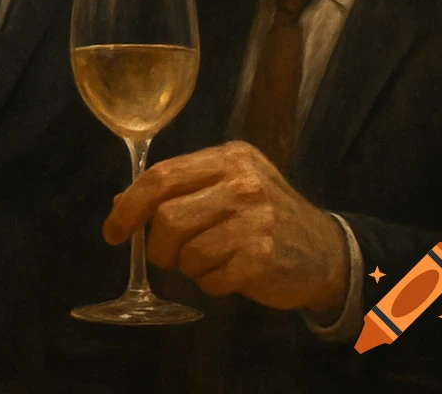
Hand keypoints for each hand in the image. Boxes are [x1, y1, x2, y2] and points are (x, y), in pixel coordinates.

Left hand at [103, 141, 348, 314]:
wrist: (328, 254)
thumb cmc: (264, 219)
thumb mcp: (226, 189)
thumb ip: (177, 190)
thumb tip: (120, 204)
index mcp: (229, 158)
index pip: (161, 176)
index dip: (129, 206)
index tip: (113, 231)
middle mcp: (243, 182)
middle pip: (166, 216)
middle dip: (157, 245)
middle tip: (167, 257)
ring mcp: (256, 219)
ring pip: (186, 250)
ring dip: (187, 266)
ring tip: (207, 262)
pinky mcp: (262, 257)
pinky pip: (210, 277)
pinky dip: (209, 283)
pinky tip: (228, 275)